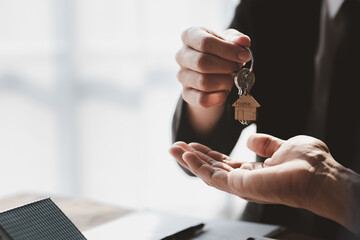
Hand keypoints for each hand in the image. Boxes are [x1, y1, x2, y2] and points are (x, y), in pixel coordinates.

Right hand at [169, 134, 359, 232]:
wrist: (319, 174)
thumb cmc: (308, 163)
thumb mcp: (283, 145)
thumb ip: (266, 143)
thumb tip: (251, 140)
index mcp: (253, 171)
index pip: (223, 163)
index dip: (207, 153)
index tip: (193, 143)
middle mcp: (244, 180)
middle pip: (211, 169)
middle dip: (192, 157)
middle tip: (174, 146)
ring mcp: (240, 185)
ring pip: (207, 174)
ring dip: (190, 161)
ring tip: (174, 149)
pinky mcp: (240, 186)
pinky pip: (213, 177)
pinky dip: (197, 166)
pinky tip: (186, 155)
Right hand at [176, 27, 250, 107]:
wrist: (210, 70)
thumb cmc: (219, 50)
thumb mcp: (228, 40)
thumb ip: (236, 39)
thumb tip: (243, 42)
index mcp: (190, 36)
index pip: (205, 42)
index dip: (228, 50)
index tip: (245, 55)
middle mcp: (182, 56)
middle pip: (202, 63)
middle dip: (226, 67)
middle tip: (238, 68)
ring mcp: (182, 76)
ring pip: (203, 82)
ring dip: (224, 82)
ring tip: (233, 79)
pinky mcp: (186, 94)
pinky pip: (202, 99)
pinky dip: (218, 97)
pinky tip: (225, 91)